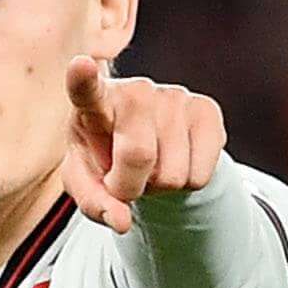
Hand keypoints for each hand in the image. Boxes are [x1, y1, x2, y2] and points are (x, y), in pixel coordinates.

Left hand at [62, 56, 224, 235]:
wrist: (150, 151)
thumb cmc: (106, 163)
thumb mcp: (87, 184)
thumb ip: (94, 203)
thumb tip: (122, 222)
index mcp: (93, 105)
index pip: (86, 91)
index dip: (83, 79)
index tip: (81, 65)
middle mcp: (134, 91)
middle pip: (138, 155)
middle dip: (130, 187)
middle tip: (125, 180)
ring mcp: (172, 97)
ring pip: (172, 174)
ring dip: (160, 187)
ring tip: (151, 168)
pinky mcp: (206, 110)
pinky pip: (200, 175)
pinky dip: (187, 185)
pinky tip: (177, 162)